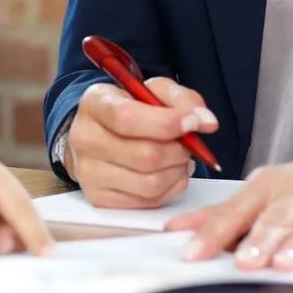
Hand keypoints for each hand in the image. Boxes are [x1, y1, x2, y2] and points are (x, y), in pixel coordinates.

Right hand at [66, 77, 217, 208]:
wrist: (99, 134)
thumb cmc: (130, 109)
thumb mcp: (152, 91)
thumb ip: (182, 99)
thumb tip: (206, 121)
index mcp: (94, 103)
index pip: (128, 118)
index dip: (167, 123)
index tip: (193, 122)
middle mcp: (85, 138)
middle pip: (145, 155)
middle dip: (179, 151)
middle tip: (187, 143)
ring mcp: (89, 172)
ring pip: (150, 183)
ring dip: (177, 171)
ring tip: (178, 158)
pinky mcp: (100, 198)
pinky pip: (148, 201)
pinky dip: (169, 188)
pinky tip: (168, 172)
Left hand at [168, 139, 292, 269]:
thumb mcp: (262, 191)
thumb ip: (223, 214)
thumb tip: (177, 231)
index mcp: (266, 187)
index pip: (234, 211)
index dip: (212, 233)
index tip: (192, 254)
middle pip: (275, 218)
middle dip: (259, 240)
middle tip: (243, 262)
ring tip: (282, 264)